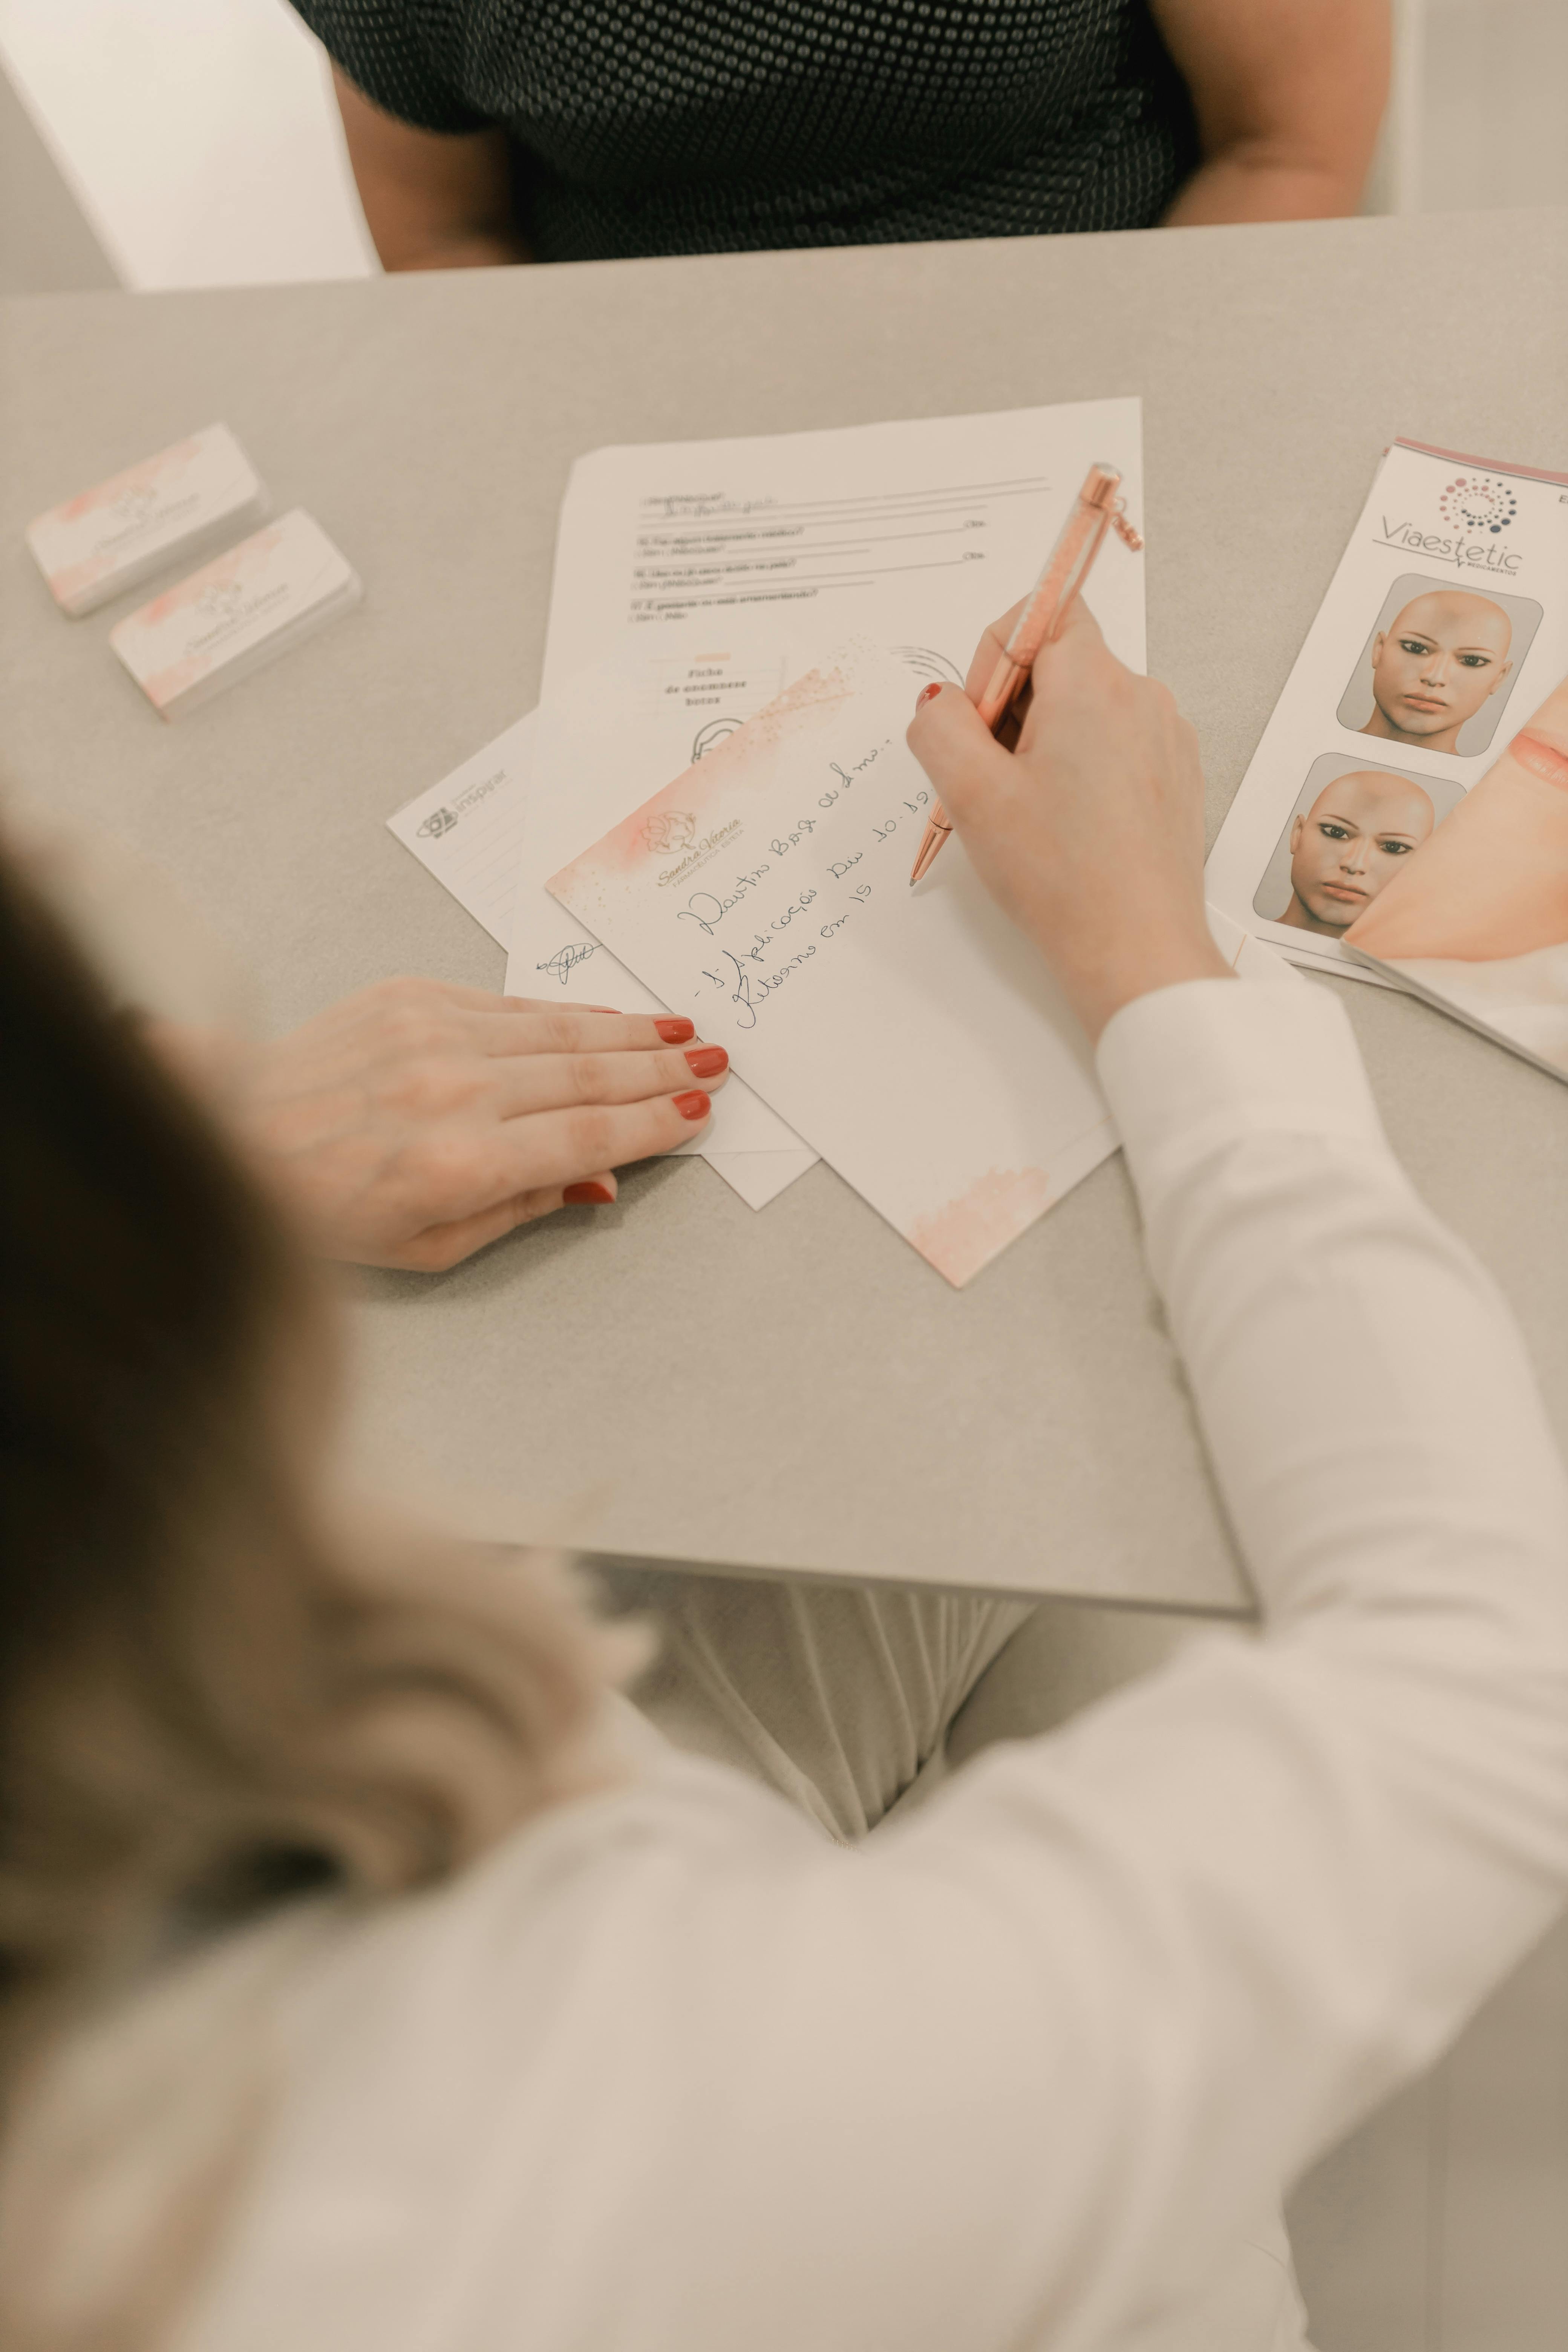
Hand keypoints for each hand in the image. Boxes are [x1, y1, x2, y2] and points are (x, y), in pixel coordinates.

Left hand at [203, 979, 726, 1270]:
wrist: (237, 1129)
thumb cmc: (325, 1209)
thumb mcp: (429, 1245)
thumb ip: (523, 1206)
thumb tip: (600, 1180)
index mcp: (462, 1164)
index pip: (589, 1138)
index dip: (653, 1126)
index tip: (697, 1115)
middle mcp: (455, 1091)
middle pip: (588, 1078)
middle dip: (661, 1072)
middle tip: (716, 1064)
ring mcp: (432, 1035)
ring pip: (559, 1031)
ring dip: (629, 1032)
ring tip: (682, 1032)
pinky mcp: (410, 997)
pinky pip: (511, 1004)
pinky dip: (566, 1010)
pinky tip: (607, 1015)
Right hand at [907, 601, 1228, 1041]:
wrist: (1138, 951)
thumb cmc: (1064, 877)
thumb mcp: (971, 793)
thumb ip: (939, 725)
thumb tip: (939, 704)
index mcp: (1095, 681)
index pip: (1040, 610)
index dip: (992, 660)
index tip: (980, 724)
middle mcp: (1142, 696)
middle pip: (1059, 664)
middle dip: (1013, 710)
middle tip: (993, 781)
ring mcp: (1166, 737)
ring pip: (1085, 709)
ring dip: (1044, 745)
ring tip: (1030, 812)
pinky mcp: (1175, 777)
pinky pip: (1115, 746)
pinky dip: (1080, 771)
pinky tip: (1066, 827)